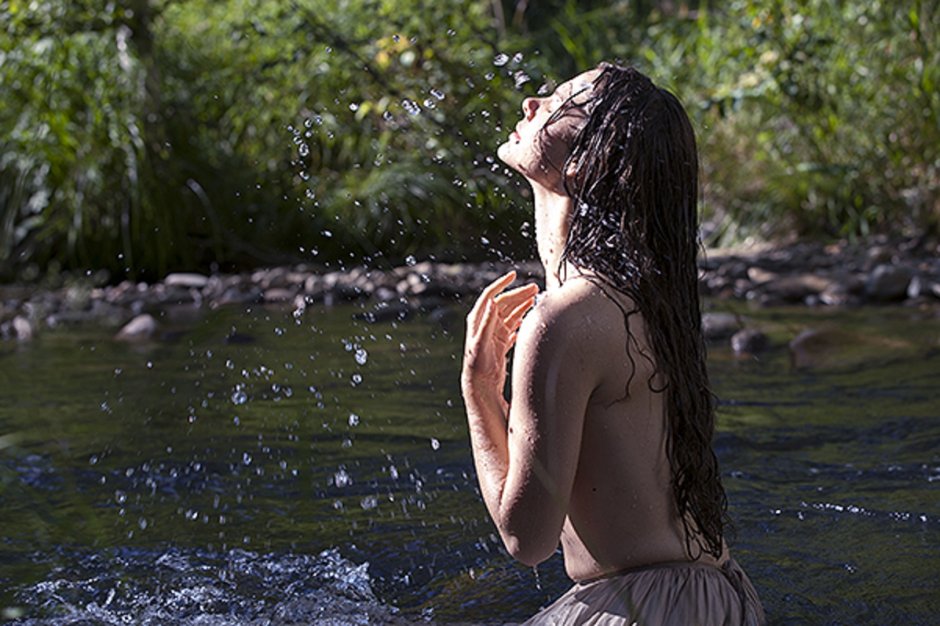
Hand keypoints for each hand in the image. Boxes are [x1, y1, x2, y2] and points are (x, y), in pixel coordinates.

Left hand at [462, 271, 538, 390]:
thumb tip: (491, 301)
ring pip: (510, 314)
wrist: (480, 385)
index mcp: (478, 320)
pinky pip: (512, 328)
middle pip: (504, 303)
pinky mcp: (500, 344)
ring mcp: (494, 334)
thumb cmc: (477, 365)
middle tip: (534, 288)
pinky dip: (520, 322)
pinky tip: (526, 320)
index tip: (513, 275)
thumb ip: (486, 321)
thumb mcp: (480, 342)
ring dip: (522, 306)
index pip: (491, 295)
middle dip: (519, 294)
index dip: (501, 283)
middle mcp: (486, 324)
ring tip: (535, 300)